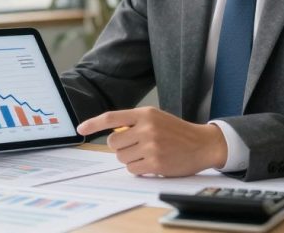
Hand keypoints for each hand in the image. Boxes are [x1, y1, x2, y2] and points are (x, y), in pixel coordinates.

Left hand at [76, 106, 227, 176]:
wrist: (202, 144)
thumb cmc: (176, 132)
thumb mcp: (156, 118)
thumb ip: (134, 122)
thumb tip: (111, 134)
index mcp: (145, 113)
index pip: (111, 117)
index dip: (93, 123)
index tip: (80, 129)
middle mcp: (146, 128)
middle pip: (113, 142)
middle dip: (121, 147)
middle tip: (136, 146)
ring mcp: (151, 145)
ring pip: (121, 157)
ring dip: (130, 158)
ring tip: (147, 154)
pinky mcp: (155, 162)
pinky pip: (132, 169)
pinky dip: (138, 168)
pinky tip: (152, 162)